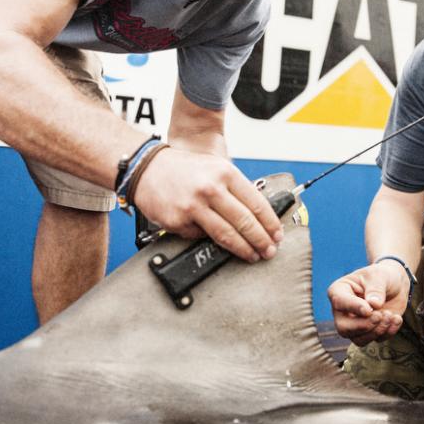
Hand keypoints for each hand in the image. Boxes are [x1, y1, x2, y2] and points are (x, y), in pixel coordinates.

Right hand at [131, 147, 282, 262]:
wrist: (146, 168)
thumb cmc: (182, 169)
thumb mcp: (214, 168)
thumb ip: (234, 189)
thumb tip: (256, 215)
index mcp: (224, 173)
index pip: (256, 203)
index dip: (270, 223)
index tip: (277, 234)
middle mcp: (210, 189)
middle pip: (245, 222)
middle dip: (261, 240)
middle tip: (269, 251)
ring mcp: (193, 206)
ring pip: (226, 235)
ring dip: (243, 249)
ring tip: (253, 255)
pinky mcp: (178, 221)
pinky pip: (200, 237)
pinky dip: (209, 240)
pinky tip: (215, 242)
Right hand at [327, 260, 411, 345]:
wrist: (396, 284)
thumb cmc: (382, 276)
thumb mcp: (379, 276)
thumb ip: (376, 289)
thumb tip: (374, 304)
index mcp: (339, 291)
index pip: (339, 303)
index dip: (354, 308)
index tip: (369, 309)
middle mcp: (343, 311)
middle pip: (344, 329)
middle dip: (364, 326)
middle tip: (380, 315)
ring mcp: (355, 324)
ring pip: (359, 339)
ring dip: (377, 331)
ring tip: (391, 315)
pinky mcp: (370, 332)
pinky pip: (375, 340)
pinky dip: (388, 332)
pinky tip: (396, 318)